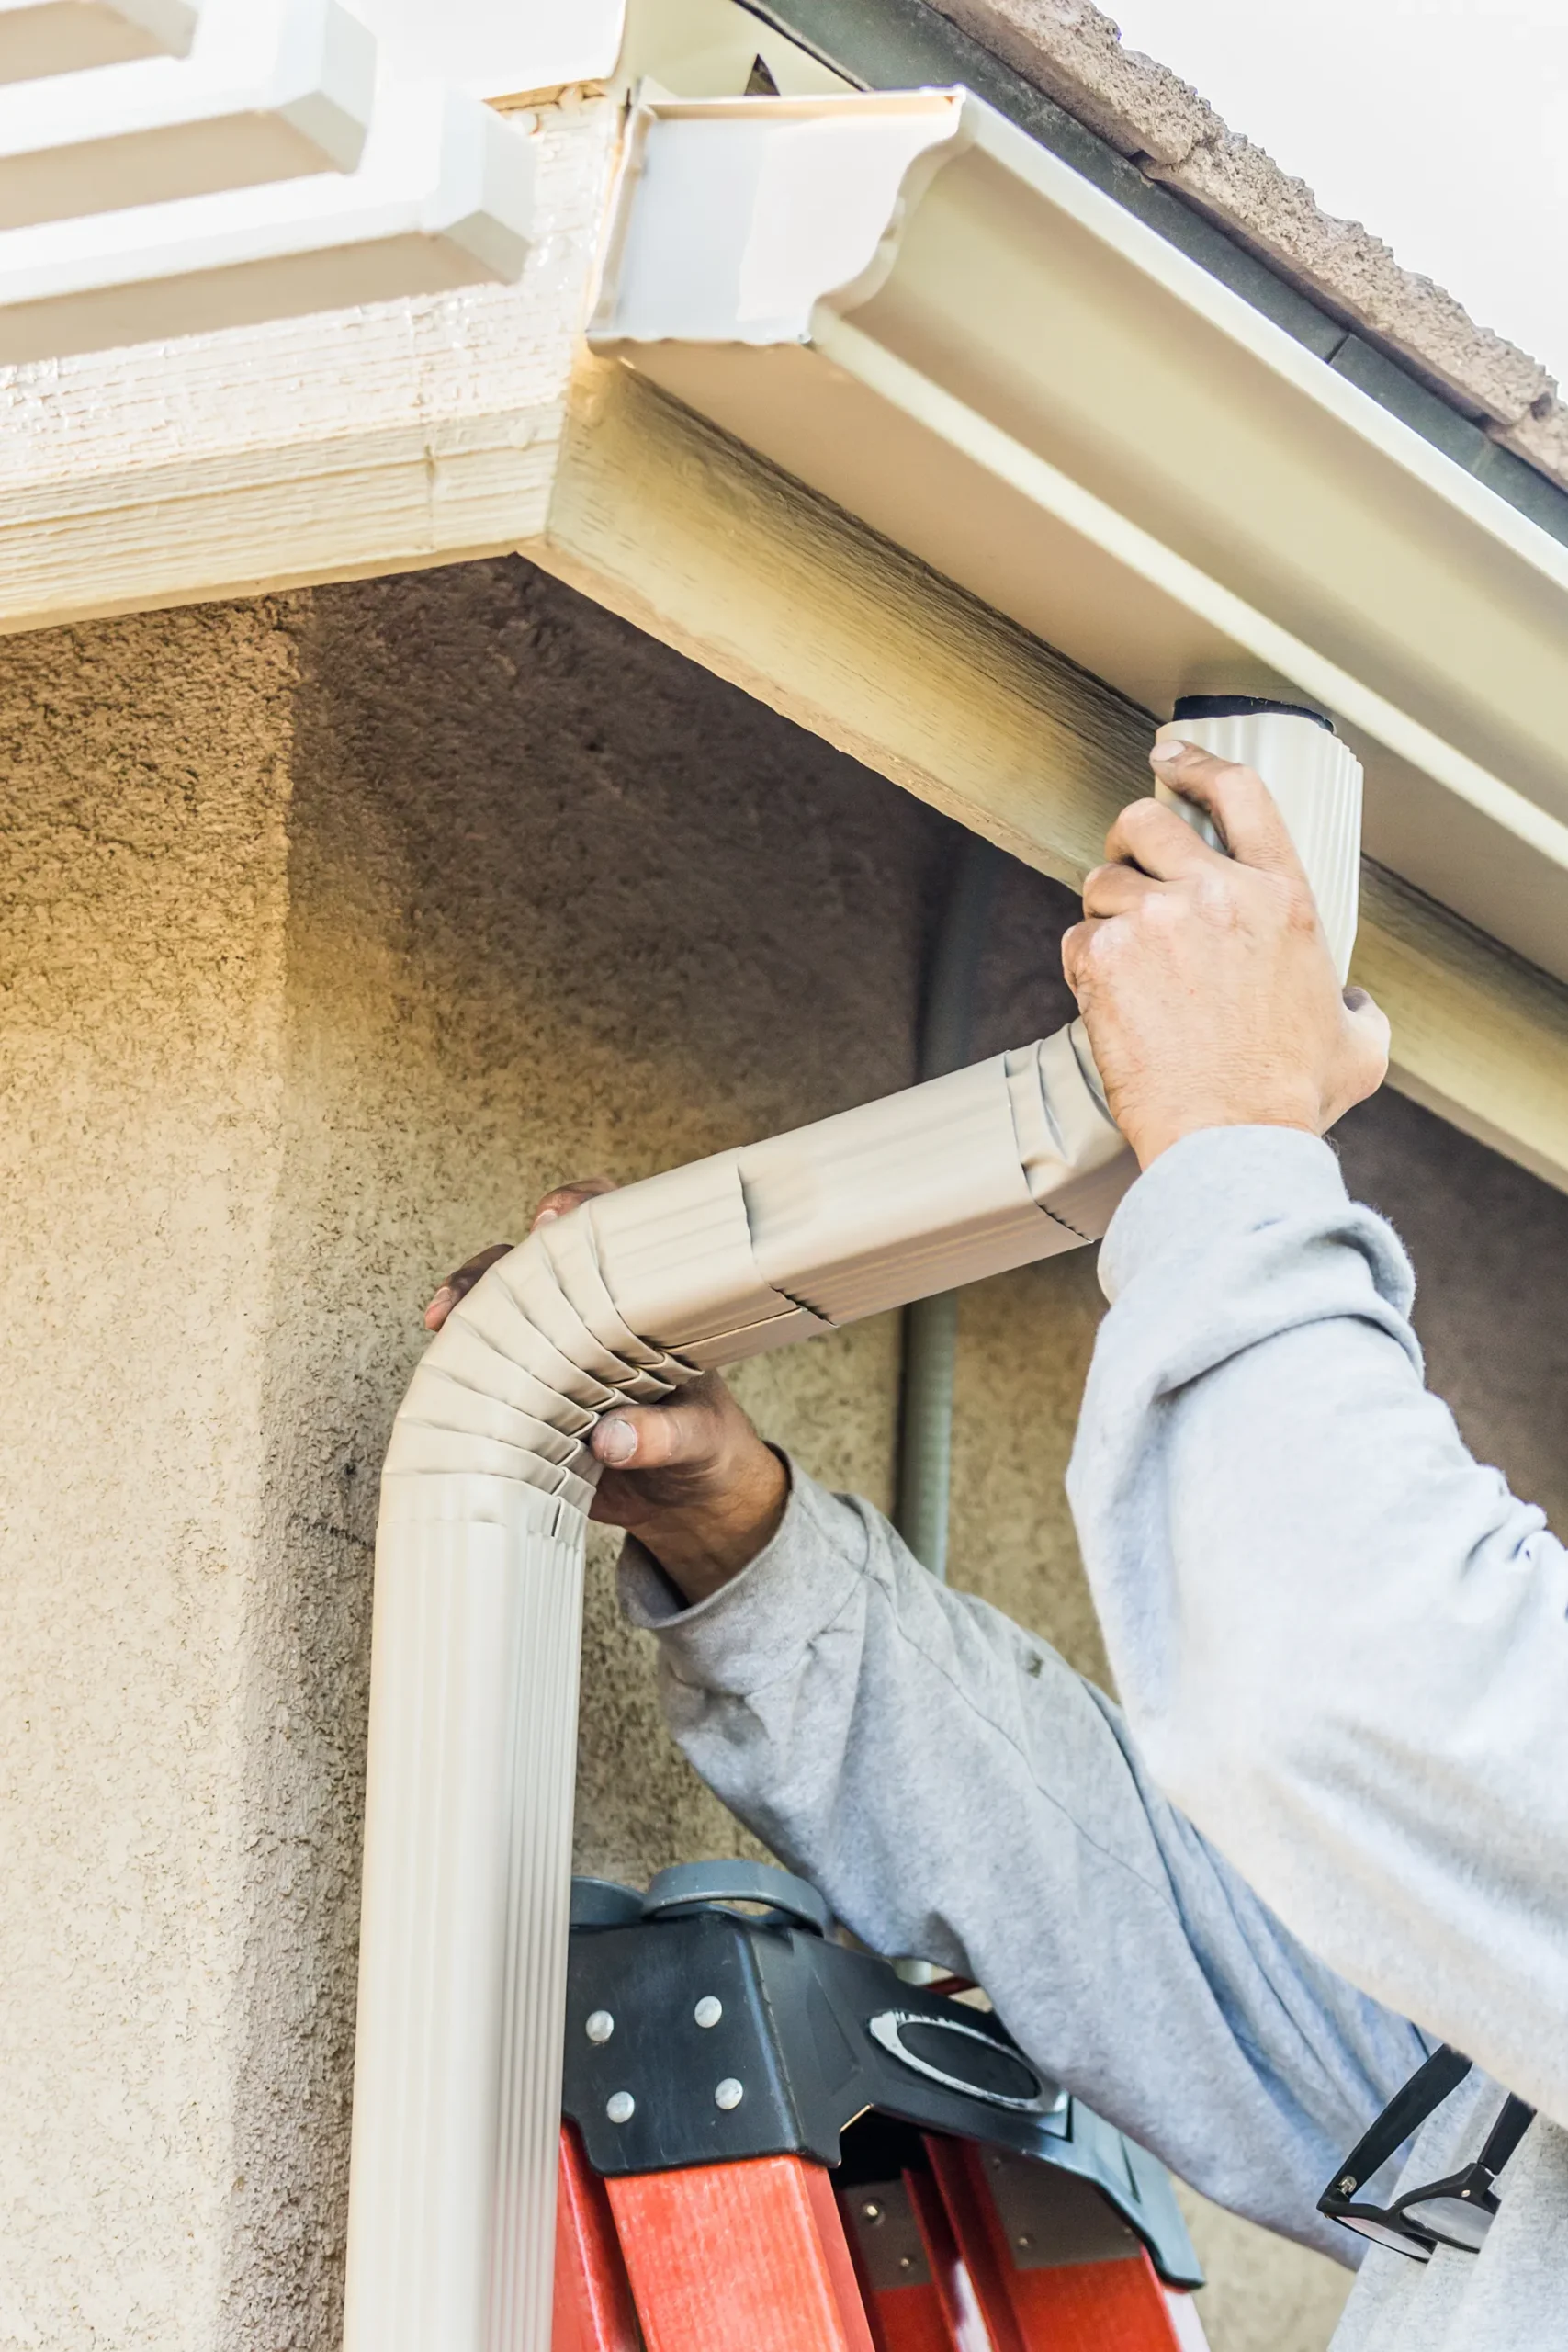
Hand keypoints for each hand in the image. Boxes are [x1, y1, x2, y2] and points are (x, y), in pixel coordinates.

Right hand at [424, 1180, 786, 1603]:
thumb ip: (665, 1436)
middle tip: (475, 1289)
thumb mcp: (700, 1440)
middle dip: (493, 1268)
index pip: (611, 1234)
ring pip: (497, 1317)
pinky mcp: (529, 1409)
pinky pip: (484, 1380)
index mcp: (642, 1308)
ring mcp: (554, 1363)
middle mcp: (591, 1324)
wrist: (689, 1509)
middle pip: (532, 1269)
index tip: (551, 1220)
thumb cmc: (706, 1450)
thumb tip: (611, 1439)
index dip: (579, 1209)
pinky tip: (441, 1381)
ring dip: (466, 1314)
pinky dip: (458, 1376)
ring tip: (447, 1323)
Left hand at [1061, 739, 1388, 1168]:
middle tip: (1129, 871)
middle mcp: (1219, 895)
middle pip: (1146, 822)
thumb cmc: (1289, 1098)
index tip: (1169, 757)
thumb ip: (1356, 1006)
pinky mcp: (1105, 960)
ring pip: (1102, 882)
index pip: (1240, 794)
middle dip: (1130, 840)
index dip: (1197, 764)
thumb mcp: (1359, 1045)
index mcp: (1284, 899)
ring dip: (1107, 913)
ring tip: (1129, 962)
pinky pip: (1077, 938)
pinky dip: (1086, 965)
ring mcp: (1157, 923)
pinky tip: (1112, 1001)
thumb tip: (1353, 1004)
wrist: (1229, 1141)